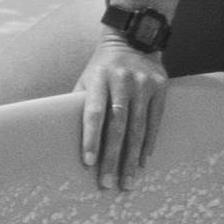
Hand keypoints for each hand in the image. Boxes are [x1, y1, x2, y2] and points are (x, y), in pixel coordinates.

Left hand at [76, 24, 168, 192]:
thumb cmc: (103, 67)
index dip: (91, 138)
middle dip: (113, 157)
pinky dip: (149, 143)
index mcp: (99, 78)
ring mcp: (144, 83)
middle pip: (117, 124)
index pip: (94, 112)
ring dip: (132, 157)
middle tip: (109, 184)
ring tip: (128, 181)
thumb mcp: (87, 78)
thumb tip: (62, 136)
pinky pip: (155, 121)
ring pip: (138, 127)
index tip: (89, 163)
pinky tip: (142, 161)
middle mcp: (122, 80)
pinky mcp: (160, 87)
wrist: (133, 40)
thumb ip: (79, 104)